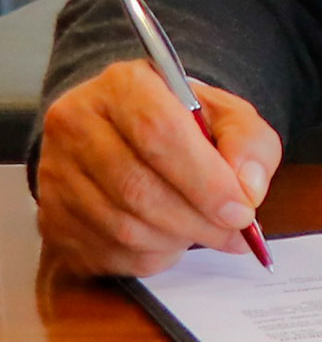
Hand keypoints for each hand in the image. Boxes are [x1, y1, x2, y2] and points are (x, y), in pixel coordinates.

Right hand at [34, 61, 280, 277]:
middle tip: (235, 231)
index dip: (205, 180)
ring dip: (176, 240)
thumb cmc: (183, 123)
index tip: (242, 210)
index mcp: (122, 86)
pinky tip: (172, 239)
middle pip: (137, 187)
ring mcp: (56, 174)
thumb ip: (249, 144)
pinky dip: (151, 255)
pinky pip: (107, 252)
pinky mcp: (52, 217)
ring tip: (207, 231)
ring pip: (121, 226)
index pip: (158, 134)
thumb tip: (248, 188)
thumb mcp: (229, 116)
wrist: (128, 132)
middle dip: (197, 219)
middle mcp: (76, 124)